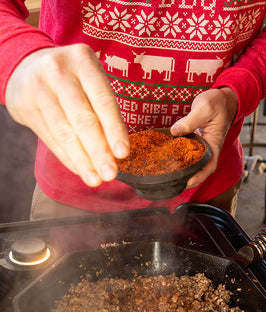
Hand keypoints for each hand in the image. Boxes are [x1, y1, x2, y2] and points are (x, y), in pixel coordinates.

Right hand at [5, 44, 129, 186]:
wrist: (26, 67)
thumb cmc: (71, 79)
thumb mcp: (89, 80)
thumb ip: (103, 110)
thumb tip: (117, 153)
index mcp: (83, 60)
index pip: (103, 101)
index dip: (114, 130)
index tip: (123, 154)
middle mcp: (59, 71)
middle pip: (83, 119)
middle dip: (99, 151)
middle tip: (110, 174)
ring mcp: (38, 88)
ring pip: (64, 132)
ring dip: (82, 160)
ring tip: (95, 179)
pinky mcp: (24, 106)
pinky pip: (50, 138)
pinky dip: (67, 157)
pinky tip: (80, 169)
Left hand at [170, 87, 237, 188]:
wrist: (222, 99)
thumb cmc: (217, 103)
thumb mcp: (204, 108)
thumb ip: (190, 120)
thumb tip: (174, 131)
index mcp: (214, 144)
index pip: (208, 166)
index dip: (199, 177)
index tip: (187, 182)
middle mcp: (208, 149)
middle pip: (198, 169)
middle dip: (186, 178)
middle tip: (170, 183)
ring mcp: (201, 147)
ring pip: (192, 163)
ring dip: (181, 171)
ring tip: (166, 176)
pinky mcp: (194, 142)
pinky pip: (186, 154)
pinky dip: (178, 159)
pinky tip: (166, 160)